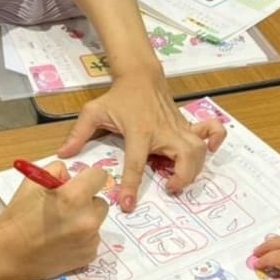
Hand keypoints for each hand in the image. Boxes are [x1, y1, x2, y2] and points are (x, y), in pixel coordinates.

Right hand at [0, 162, 109, 279]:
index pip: (100, 176)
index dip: (88, 178)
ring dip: (85, 220)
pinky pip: (92, 239)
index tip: (79, 184)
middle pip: (100, 201)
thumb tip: (72, 177)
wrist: (8, 253)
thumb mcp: (33, 182)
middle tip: (65, 208)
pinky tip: (62, 241)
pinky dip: (82, 238)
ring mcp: (90, 240)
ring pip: (97, 221)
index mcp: (75, 196)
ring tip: (61, 226)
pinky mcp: (89, 256)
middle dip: (86, 202)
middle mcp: (88, 218)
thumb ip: (57, 171)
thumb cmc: (18, 215)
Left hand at [58, 73, 226, 212]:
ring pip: (199, 149)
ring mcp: (177, 127)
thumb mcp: (93, 112)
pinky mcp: (186, 124)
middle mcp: (162, 130)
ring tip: (180, 178)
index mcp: (139, 131)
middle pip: (184, 156)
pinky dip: (216, 141)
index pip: (136, 163)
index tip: (129, 205)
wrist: (140, 74)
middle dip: (182, 177)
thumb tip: (63, 154)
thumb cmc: (118, 96)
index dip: (132, 186)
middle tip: (170, 187)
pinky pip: (210, 131)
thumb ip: (78, 134)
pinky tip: (210, 151)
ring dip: (195, 168)